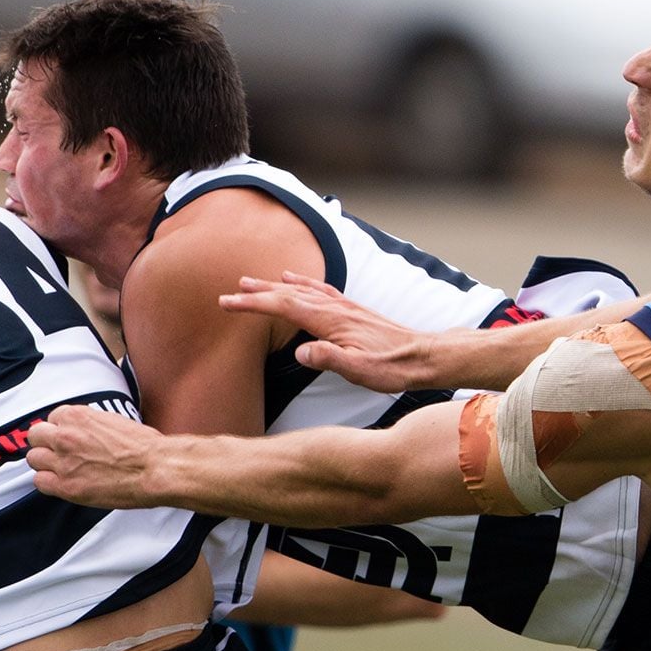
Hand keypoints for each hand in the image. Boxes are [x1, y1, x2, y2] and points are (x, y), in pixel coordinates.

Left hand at [25, 405, 176, 508]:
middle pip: (36, 436)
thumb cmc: (144, 446)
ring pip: (34, 459)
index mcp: (78, 416)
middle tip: (60, 452)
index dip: (60, 429)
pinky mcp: (66, 486)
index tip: (68, 437)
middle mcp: (65, 436)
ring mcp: (63, 461)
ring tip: (63, 469)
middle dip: (46, 443)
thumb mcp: (113, 420)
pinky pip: (40, 482)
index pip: (52, 419)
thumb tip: (84, 431)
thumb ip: (90, 425)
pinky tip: (64, 483)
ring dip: (46, 463)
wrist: (155, 468)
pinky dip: (49, 483)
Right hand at [220, 273, 438, 391]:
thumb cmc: (391, 367)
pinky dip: (302, 282)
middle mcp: (335, 308)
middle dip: (256, 294)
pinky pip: (320, 289)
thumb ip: (328, 359)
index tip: (227, 302)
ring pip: (301, 290)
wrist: (423, 356)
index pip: (283, 307)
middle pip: (287, 295)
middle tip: (229, 292)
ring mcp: (344, 306)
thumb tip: (300, 353)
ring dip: (274, 286)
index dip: (253, 304)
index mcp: (330, 321)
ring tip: (252, 282)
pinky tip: (295, 280)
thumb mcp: (358, 370)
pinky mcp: (352, 310)